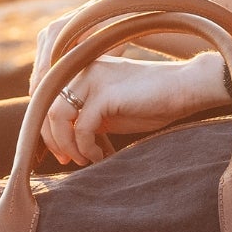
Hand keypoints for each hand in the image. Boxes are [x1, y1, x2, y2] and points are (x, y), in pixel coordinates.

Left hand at [40, 52, 223, 166]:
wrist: (184, 89)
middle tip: (66, 161)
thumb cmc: (151, 102)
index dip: (48, 130)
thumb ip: (85, 116)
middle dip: (53, 141)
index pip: (48, 100)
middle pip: (47, 108)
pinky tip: (99, 155)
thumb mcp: (109, 110)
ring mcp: (92, 78)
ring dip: (67, 145)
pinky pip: (81, 126)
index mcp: (81, 70)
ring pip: (58, 116)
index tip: (63, 154)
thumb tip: (62, 139)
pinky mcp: (105, 93)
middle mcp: (82, 69)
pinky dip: (86, 147)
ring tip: (84, 159)